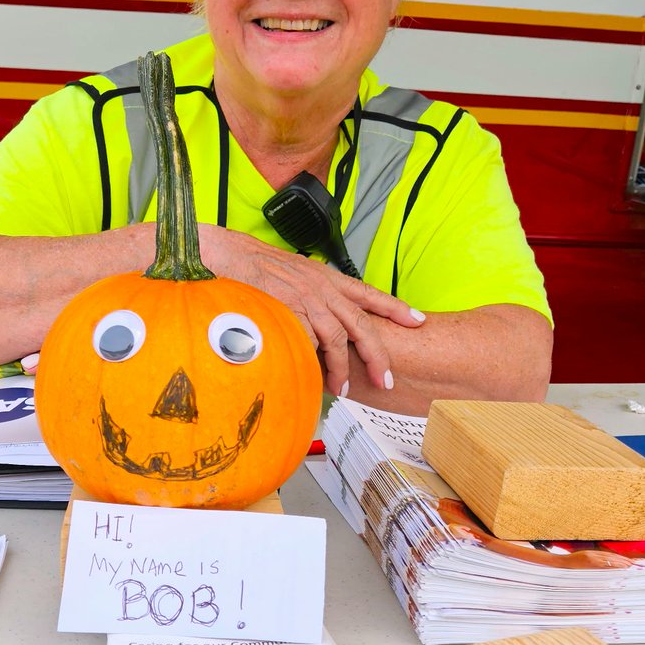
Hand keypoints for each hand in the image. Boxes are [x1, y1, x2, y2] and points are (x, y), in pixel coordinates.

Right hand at [197, 225, 424, 396]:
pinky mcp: (288, 312)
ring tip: (343, 389)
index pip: (368, 293)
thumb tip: (319, 321)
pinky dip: (313, 362)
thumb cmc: (253, 268)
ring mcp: (306, 299)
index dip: (395, 307)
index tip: (417, 320)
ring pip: (337, 340)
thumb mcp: (293, 274)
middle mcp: (322, 287)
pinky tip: (313, 375)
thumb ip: (311, 294)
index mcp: (325, 277)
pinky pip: (309, 343)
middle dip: (378, 355)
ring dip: (342, 368)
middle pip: (361, 324)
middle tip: (387, 379)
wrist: (226, 255)